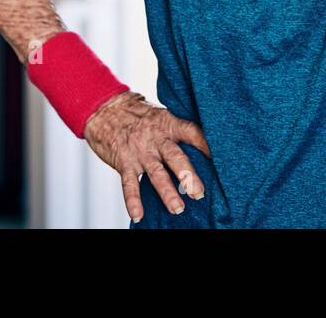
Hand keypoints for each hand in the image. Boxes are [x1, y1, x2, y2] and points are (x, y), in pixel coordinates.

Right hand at [83, 90, 211, 222]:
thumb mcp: (159, 115)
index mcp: (168, 124)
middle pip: (175, 157)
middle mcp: (156, 138)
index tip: (221, 157)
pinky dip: (133, 201)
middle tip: (199, 193)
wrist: (105, 110)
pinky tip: (138, 215)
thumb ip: (176, 130)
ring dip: (167, 192)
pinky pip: (129, 184)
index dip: (205, 144)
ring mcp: (139, 151)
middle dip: (188, 176)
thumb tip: (203, 145)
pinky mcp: (124, 162)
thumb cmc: (137, 115)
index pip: (191, 132)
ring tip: (178, 208)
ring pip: (156, 173)